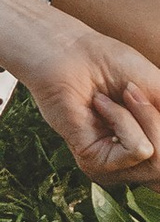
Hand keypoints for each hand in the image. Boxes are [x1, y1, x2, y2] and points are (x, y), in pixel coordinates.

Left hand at [12, 21, 159, 179]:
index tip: (154, 102)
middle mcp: (138, 166)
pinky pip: (137, 150)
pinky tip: (100, 105)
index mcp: (154, 150)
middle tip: (136, 91)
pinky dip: (126, 121)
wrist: (70, 53)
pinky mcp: (95, 165)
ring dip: (146, 117)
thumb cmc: (112, 65)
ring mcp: (116, 168)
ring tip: (121, 95)